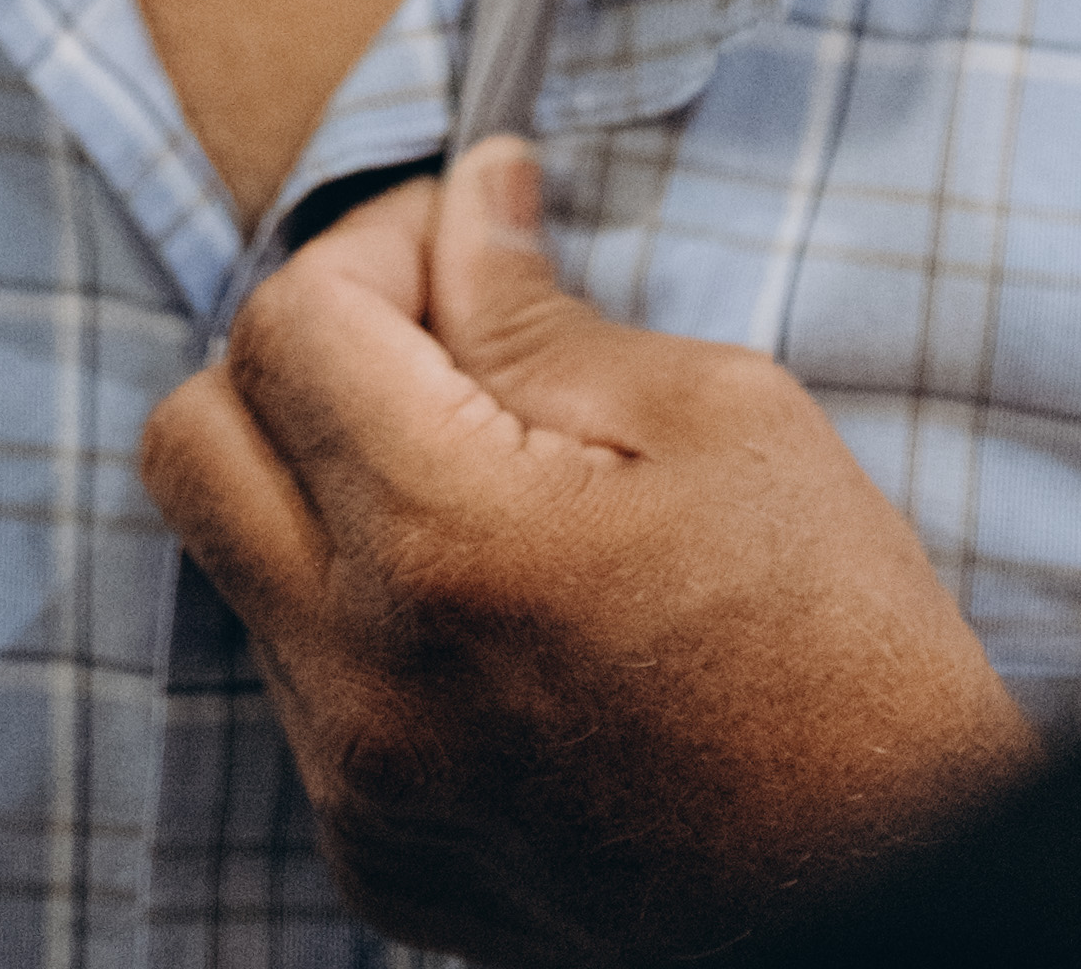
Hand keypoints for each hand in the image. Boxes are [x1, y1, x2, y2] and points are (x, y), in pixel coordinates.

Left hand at [141, 138, 1029, 966]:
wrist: (887, 875)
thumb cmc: (836, 646)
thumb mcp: (719, 416)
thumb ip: (539, 308)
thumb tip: (466, 204)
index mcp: (443, 538)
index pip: (284, 323)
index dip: (374, 247)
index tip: (462, 245)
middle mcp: (362, 675)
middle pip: (193, 439)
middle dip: (297, 353)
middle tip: (431, 340)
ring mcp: (358, 785)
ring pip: (236, 563)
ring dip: (325, 486)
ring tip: (483, 480)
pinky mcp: (374, 857)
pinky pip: (299, 686)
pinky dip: (361, 613)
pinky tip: (491, 606)